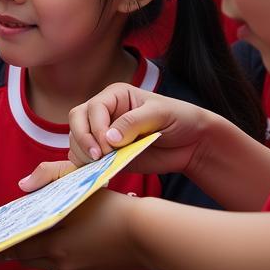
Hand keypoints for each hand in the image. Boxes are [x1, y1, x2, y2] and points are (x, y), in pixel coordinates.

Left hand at [0, 189, 145, 269]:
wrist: (149, 234)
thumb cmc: (112, 204)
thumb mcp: (78, 183)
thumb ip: (47, 178)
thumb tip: (22, 186)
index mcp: (54, 244)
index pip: (16, 249)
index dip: (0, 247)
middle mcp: (62, 264)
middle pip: (29, 259)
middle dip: (19, 249)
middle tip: (8, 238)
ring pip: (47, 264)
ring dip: (41, 252)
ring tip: (38, 236)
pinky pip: (67, 269)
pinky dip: (62, 257)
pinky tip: (70, 241)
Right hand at [68, 84, 216, 174]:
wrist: (193, 143)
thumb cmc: (180, 119)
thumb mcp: (160, 113)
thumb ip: (133, 122)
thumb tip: (108, 138)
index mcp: (114, 96)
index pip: (93, 109)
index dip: (95, 127)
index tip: (108, 145)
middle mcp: (104, 113)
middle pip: (77, 122)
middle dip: (83, 139)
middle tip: (99, 157)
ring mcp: (103, 135)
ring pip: (77, 141)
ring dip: (83, 154)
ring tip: (100, 165)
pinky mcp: (107, 155)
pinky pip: (85, 160)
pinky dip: (86, 167)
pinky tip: (98, 173)